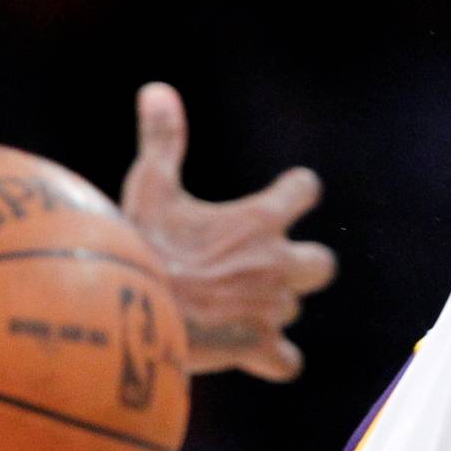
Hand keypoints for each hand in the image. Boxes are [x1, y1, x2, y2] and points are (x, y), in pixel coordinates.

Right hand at [121, 82, 336, 381]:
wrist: (127, 310)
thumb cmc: (140, 242)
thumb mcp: (149, 186)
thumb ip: (164, 140)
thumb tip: (158, 88)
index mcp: (259, 220)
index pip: (306, 191)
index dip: (296, 191)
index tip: (288, 192)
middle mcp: (278, 264)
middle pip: (323, 263)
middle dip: (302, 264)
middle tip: (266, 265)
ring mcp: (271, 309)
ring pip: (293, 308)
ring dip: (273, 307)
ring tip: (236, 306)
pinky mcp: (258, 350)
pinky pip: (287, 362)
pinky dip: (272, 359)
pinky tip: (251, 355)